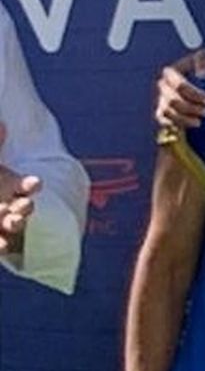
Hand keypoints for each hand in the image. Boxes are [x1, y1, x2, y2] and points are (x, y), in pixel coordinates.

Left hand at [0, 126, 40, 256]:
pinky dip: (2, 245)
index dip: (30, 185)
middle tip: (26, 206)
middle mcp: (9, 205)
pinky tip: (3, 245)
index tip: (35, 183)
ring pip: (12, 225)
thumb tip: (2, 125)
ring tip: (15, 223)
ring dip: (16, 225)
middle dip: (25, 207)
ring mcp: (2, 222)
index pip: (26, 185)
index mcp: (10, 186)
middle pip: (22, 207)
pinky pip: (1, 242)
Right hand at [154, 50, 204, 130]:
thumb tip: (203, 75)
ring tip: (199, 122)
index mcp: (170, 72)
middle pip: (173, 101)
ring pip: (168, 112)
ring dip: (184, 119)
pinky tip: (189, 124)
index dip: (195, 95)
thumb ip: (203, 62)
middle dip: (192, 108)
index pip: (180, 86)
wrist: (192, 76)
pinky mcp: (161, 109)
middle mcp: (162, 85)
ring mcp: (160, 98)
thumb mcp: (202, 58)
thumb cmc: (197, 66)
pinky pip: (163, 120)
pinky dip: (176, 123)